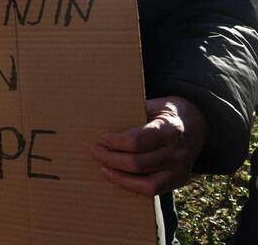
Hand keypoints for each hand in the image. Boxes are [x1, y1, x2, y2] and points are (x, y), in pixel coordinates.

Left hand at [91, 95, 207, 194]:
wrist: (198, 123)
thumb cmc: (169, 112)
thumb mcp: (155, 104)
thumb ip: (135, 112)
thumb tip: (104, 120)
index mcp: (171, 129)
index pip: (138, 141)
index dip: (116, 142)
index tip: (102, 138)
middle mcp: (178, 152)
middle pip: (138, 163)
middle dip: (111, 158)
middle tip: (95, 150)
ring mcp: (180, 169)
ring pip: (146, 182)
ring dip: (118, 175)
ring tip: (102, 166)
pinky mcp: (179, 180)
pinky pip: (152, 190)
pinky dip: (131, 185)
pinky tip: (116, 176)